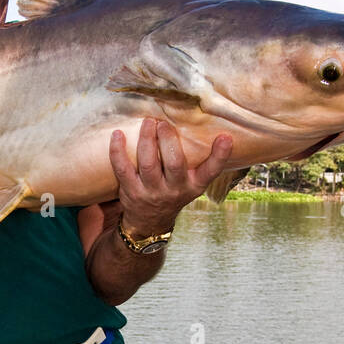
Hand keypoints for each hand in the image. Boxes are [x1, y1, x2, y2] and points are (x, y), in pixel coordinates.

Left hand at [109, 119, 233, 236]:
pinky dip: (118, 151)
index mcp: (194, 185)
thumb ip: (198, 160)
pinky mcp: (131, 191)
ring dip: (147, 139)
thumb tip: (199, 121)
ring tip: (148, 122)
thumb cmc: (173, 191)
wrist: (150, 222)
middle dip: (168, 139)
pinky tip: (117, 134)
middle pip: (174, 163)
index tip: (225, 137)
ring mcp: (152, 192)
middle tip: (163, 123)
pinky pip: (122, 169)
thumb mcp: (191, 182)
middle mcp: (175, 190)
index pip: (211, 172)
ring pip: (148, 163)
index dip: (220, 155)